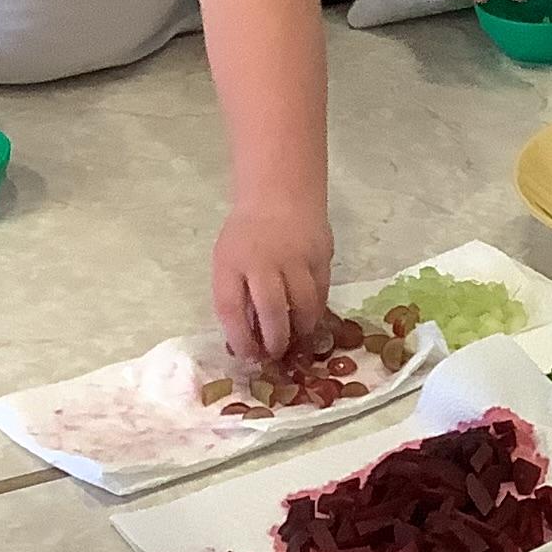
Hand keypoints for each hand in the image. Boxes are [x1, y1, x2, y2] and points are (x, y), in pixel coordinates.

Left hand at [214, 196, 332, 361]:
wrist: (280, 194)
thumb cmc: (248, 235)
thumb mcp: (229, 261)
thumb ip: (236, 296)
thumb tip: (250, 340)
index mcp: (231, 261)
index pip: (230, 308)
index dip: (239, 339)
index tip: (248, 356)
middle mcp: (263, 259)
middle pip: (271, 310)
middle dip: (276, 341)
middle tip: (277, 354)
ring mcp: (296, 256)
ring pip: (304, 305)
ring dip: (301, 330)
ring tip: (297, 339)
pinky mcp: (322, 255)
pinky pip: (322, 293)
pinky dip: (316, 310)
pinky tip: (310, 317)